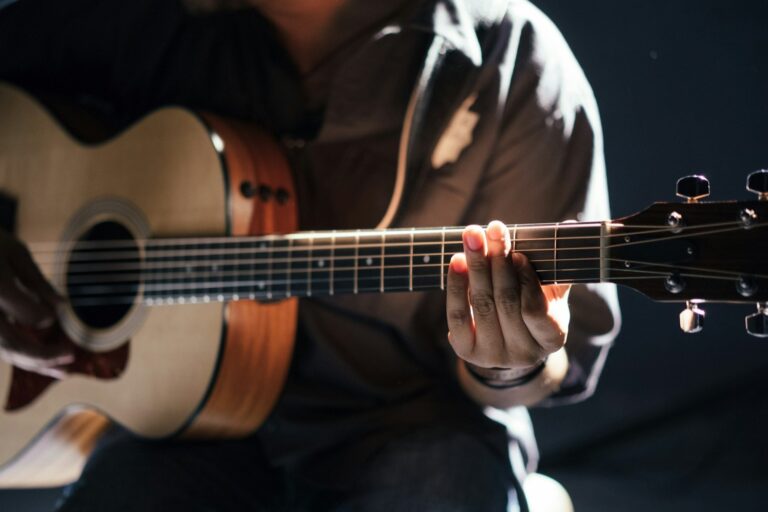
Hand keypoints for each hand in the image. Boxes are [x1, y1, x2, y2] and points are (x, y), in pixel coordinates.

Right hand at [0, 230, 71, 377]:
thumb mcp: (15, 252)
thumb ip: (37, 281)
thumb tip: (61, 309)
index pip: (23, 313)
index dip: (40, 317)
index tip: (56, 317)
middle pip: (11, 343)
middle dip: (42, 356)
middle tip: (71, 356)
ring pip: (5, 350)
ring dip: (35, 363)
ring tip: (64, 370)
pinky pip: (2, 346)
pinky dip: (24, 356)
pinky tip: (46, 362)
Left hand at [446, 221, 570, 378]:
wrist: (507, 342)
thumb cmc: (534, 308)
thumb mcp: (551, 292)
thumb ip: (557, 264)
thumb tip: (570, 225)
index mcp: (551, 338)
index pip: (535, 310)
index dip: (526, 281)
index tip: (518, 254)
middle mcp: (522, 353)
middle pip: (505, 302)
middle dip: (498, 261)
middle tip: (493, 229)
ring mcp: (493, 355)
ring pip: (481, 305)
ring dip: (476, 266)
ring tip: (472, 236)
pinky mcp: (466, 351)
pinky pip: (458, 315)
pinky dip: (456, 285)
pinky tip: (457, 260)